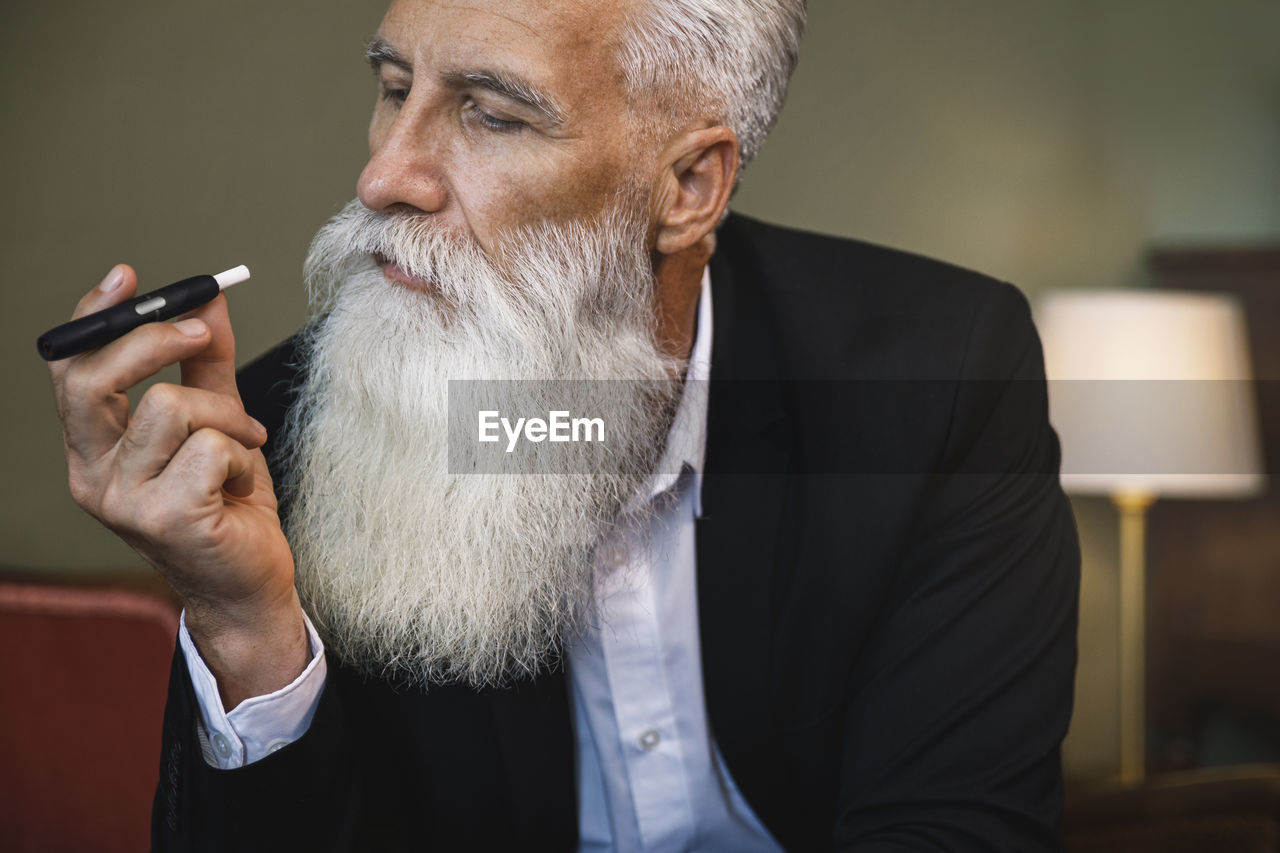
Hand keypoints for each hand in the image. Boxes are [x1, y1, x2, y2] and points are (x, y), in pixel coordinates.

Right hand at [49, 264, 307, 707]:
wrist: (250, 585)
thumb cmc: (229, 505)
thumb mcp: (218, 421)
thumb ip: (208, 363)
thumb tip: (209, 296)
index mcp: (92, 451)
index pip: (69, 372)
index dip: (93, 319)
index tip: (128, 277)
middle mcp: (93, 476)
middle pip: (94, 380)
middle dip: (153, 340)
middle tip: (201, 333)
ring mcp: (123, 501)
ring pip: (171, 406)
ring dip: (225, 416)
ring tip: (245, 444)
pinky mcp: (166, 517)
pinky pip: (210, 446)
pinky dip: (240, 453)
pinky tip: (240, 484)